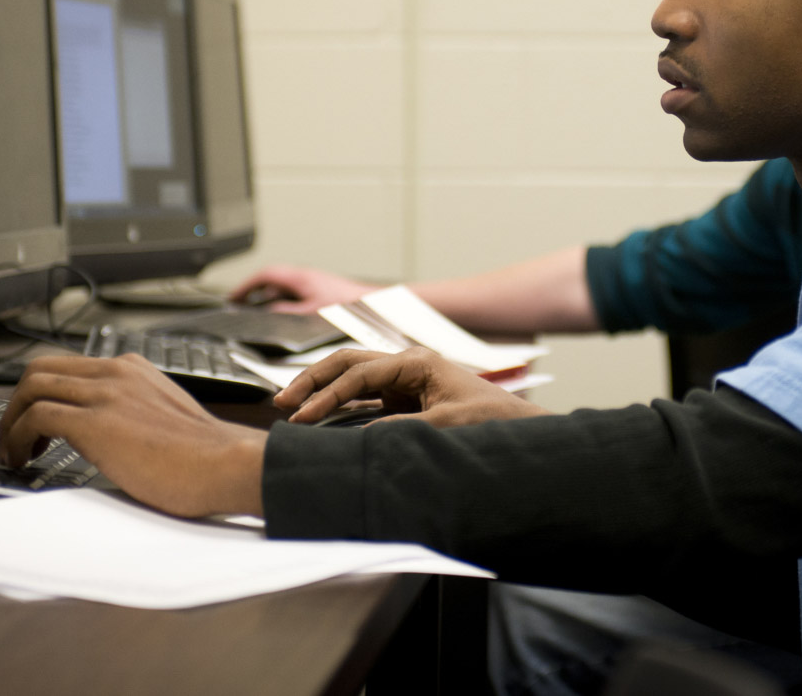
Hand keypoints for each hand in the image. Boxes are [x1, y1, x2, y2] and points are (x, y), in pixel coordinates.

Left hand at [0, 355, 266, 517]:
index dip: (42, 393)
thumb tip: (109, 433)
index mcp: (135, 369)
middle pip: (41, 368)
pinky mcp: (98, 422)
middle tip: (15, 436)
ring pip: (32, 387)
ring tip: (14, 453)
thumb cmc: (205, 454)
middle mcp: (119, 372)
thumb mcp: (165, 415)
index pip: (70, 366)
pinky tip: (25, 460)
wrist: (226, 464)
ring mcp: (107, 393)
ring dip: (11, 422)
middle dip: (16, 403)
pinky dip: (18, 439)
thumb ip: (135, 410)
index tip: (33, 421)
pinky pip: (37, 417)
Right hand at [228, 264, 377, 313]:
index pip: (265, 276)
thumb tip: (268, 312)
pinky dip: (280, 297)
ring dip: (266, 293)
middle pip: (270, 278)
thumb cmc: (345, 306)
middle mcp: (304, 276)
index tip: (233, 298)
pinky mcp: (317, 287)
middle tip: (238, 302)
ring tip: (253, 308)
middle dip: (252, 289)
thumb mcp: (309, 313)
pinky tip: (279, 311)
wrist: (370, 303)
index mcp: (299, 278)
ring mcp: (310, 280)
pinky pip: (291, 289)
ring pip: (281, 284)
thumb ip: (286, 312)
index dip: (246, 286)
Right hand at [274, 346, 549, 427]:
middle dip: (313, 380)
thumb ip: (404, 430)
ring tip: (292, 408)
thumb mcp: (448, 425)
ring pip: (353, 378)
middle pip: (348, 364)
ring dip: (323, 391)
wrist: (518, 427)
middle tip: (282, 402)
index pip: (359, 374)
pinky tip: (321, 421)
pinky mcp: (405, 399)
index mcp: (416, 362)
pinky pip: (365, 399)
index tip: (303, 417)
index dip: (327, 395)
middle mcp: (406, 366)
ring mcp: (404, 381)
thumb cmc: (493, 419)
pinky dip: (341, 408)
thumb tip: (361, 438)